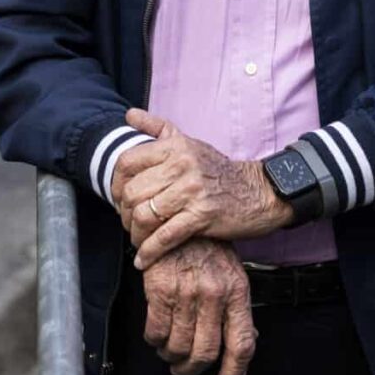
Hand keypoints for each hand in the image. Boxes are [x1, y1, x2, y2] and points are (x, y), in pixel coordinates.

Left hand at [114, 108, 292, 267]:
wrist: (258, 191)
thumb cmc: (218, 170)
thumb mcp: (189, 143)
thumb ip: (157, 128)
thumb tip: (129, 114)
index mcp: (175, 146)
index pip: (127, 162)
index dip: (115, 184)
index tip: (119, 198)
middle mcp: (182, 165)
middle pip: (132, 192)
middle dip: (124, 214)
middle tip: (129, 223)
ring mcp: (192, 190)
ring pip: (145, 215)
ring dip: (135, 234)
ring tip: (138, 239)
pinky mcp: (202, 215)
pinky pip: (165, 236)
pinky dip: (150, 251)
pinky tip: (144, 259)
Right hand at [138, 238, 256, 374]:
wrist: (177, 220)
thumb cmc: (207, 250)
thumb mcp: (232, 274)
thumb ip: (237, 309)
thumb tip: (247, 342)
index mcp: (237, 292)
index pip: (241, 345)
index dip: (233, 374)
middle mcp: (214, 294)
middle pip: (206, 353)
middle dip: (193, 368)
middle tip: (184, 368)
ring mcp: (187, 293)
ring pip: (178, 347)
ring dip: (171, 357)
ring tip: (169, 351)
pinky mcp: (160, 290)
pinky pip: (156, 332)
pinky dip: (155, 341)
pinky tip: (156, 335)